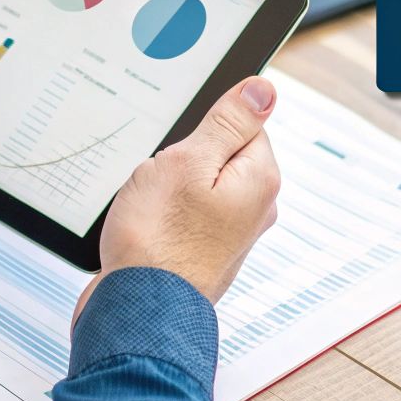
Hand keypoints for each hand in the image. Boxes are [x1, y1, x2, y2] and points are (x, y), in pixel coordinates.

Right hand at [74, 77, 280, 323]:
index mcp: (259, 178)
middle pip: (220, 153)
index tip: (180, 145)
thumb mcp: (189, 160)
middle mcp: (255, 207)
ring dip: (169, 187)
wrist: (137, 311)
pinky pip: (185, 214)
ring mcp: (232, 234)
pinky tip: (147, 227)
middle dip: (184, 157)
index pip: (243, 122)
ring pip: (198, 184)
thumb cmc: (158, 239)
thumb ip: (229, 122)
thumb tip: (264, 90)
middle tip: (161, 178)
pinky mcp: (206, 252)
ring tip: (151, 207)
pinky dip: (164, 214)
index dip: (205, 126)